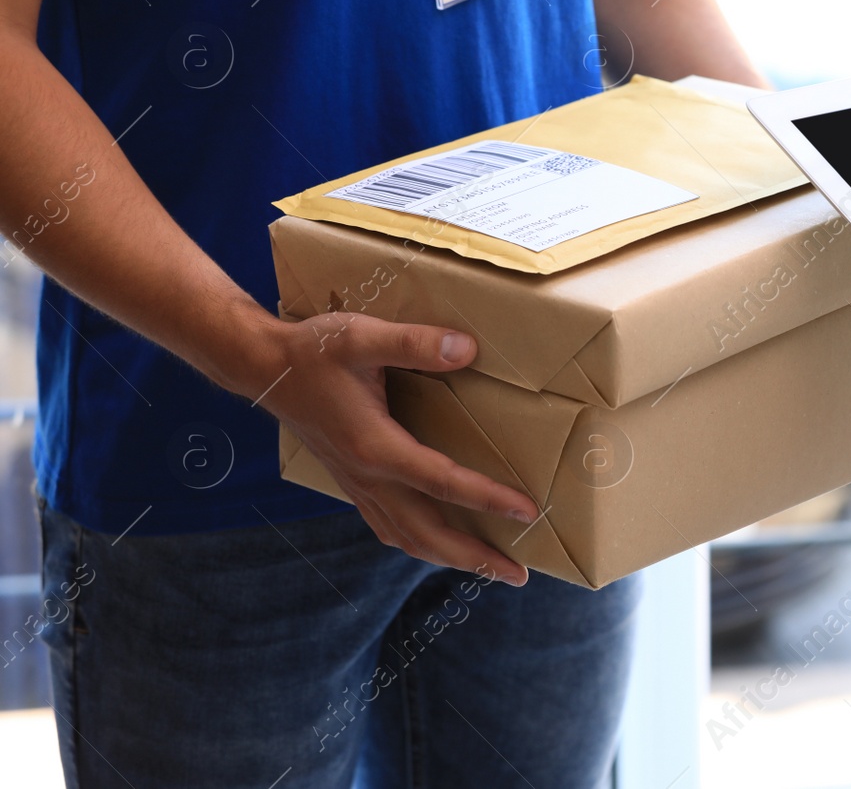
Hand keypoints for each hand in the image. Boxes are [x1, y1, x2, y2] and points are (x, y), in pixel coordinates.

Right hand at [242, 311, 538, 584]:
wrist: (263, 369)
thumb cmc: (312, 351)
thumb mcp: (362, 336)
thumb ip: (415, 343)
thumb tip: (466, 350)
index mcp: (375, 447)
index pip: (443, 483)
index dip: (488, 499)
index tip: (527, 512)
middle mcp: (367, 477)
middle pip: (427, 534)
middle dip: (475, 558)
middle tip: (518, 574)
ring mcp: (357, 485)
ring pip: (407, 538)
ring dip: (450, 557)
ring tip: (490, 567)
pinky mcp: (352, 482)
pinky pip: (389, 526)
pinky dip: (420, 542)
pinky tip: (439, 542)